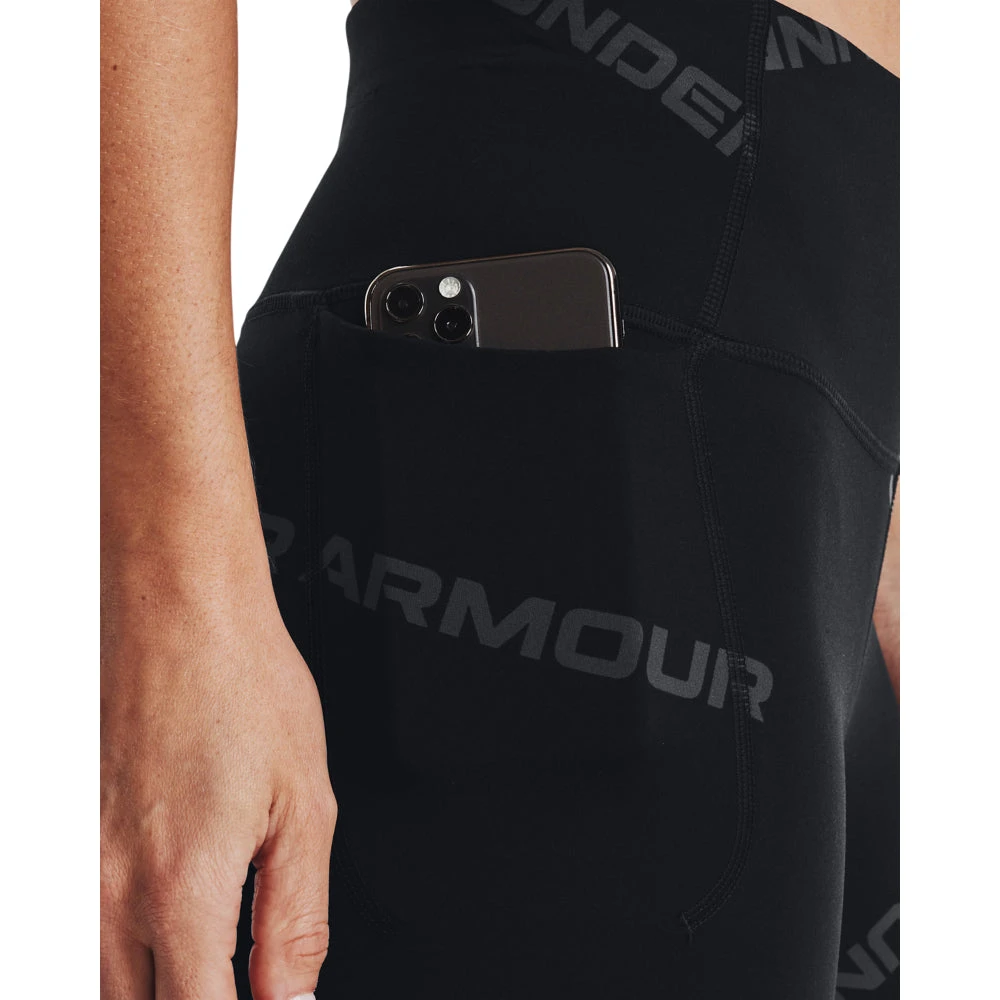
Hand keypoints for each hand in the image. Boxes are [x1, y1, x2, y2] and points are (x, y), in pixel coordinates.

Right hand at [101, 596, 335, 999]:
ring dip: (149, 989)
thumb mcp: (305, 805)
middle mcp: (111, 889)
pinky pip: (78, 927)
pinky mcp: (65, 835)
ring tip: (201, 963)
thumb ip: (295, 917)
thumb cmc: (244, 685)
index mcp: (184, 888)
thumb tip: (292, 997)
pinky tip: (158, 930)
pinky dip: (116, 952)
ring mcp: (77, 864)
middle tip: (235, 982)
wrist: (178, 609)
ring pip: (96, 980)